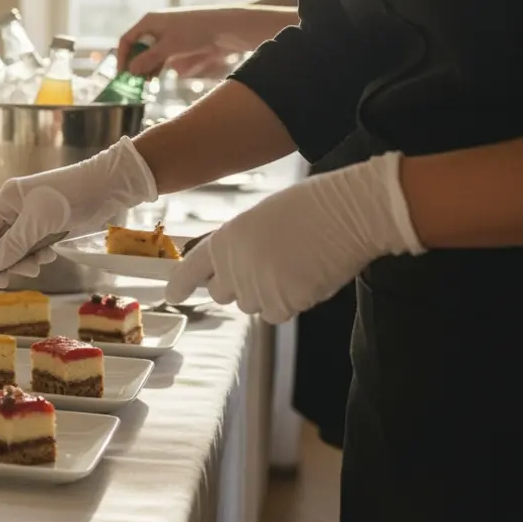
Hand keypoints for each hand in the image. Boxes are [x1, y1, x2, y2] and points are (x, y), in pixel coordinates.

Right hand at [0, 137, 157, 286]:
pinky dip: (38, 255)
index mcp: (6, 200)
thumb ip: (14, 243)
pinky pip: (33, 247)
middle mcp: (15, 209)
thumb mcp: (38, 221)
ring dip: (24, 260)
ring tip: (38, 266)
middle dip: (6, 261)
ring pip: (16, 248)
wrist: (105, 187)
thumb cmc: (68, 197)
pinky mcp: (47, 226)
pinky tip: (50, 255)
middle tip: (19, 275)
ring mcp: (31, 218)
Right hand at [118, 6, 291, 77]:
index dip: (122, 57)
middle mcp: (155, 26)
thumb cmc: (195, 32)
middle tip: (134, 81)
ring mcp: (166, 34)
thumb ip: (148, 59)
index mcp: (149, 21)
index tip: (122, 74)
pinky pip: (160, 55)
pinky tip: (156, 76)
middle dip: (134, 64)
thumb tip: (131, 70)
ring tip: (147, 81)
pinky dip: (156, 66)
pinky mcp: (176, 42)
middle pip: (137, 47)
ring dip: (146, 68)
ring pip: (148, 53)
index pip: (127, 40)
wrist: (224, 28)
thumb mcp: (169, 47)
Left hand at [164, 153, 425, 322]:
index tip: (173, 296)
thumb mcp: (261, 219)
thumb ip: (240, 246)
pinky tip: (306, 277)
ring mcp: (258, 285)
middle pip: (223, 294)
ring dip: (268, 293)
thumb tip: (235, 271)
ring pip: (252, 305)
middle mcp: (234, 265)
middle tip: (269, 266)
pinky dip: (290, 303)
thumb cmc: (312, 207)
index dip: (180, 284)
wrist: (349, 211)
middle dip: (240, 286)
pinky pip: (277, 314)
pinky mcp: (284, 301)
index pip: (192, 268)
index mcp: (226, 238)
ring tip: (295, 264)